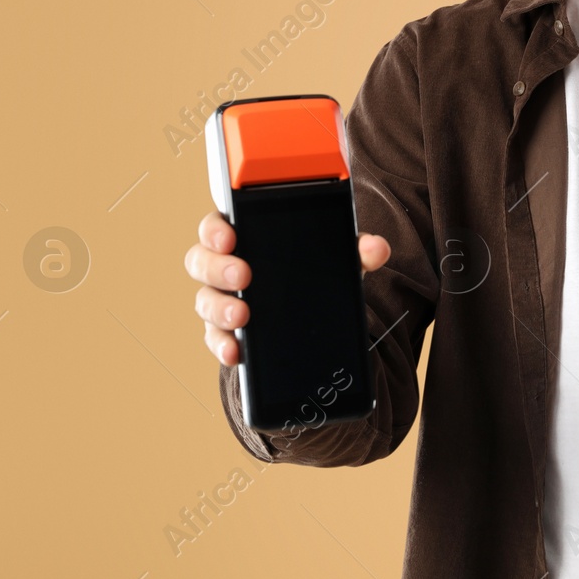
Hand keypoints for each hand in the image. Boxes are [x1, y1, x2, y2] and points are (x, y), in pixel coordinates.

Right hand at [186, 210, 391, 366]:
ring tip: (242, 316)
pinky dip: (223, 346)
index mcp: (247, 237)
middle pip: (202, 262)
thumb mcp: (337, 259)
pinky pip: (216, 339)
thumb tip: (376, 248)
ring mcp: (223, 301)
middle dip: (218, 268)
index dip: (216, 230)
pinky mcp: (228, 333)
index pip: (218, 226)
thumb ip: (356, 250)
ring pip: (204, 301)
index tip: (229, 236)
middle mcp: (226, 267)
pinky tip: (236, 352)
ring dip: (219, 309)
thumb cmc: (316, 273)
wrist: (316, 318)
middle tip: (243, 276)